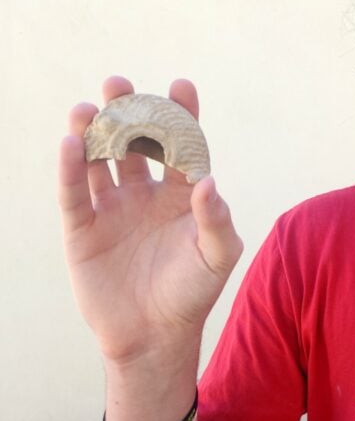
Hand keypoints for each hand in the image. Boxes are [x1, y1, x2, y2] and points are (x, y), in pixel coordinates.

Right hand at [58, 76, 242, 364]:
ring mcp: (113, 207)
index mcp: (183, 194)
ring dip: (93, 132)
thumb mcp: (217, 256)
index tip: (180, 86)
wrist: (155, 335)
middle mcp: (147, 193)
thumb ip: (217, 220)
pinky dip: (71, 167)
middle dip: (128, 113)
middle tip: (121, 85)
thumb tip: (207, 181)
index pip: (182, 145)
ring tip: (89, 108)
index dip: (181, 115)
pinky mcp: (84, 227)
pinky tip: (71, 142)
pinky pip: (75, 191)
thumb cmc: (193, 293)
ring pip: (100, 160)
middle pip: (135, 143)